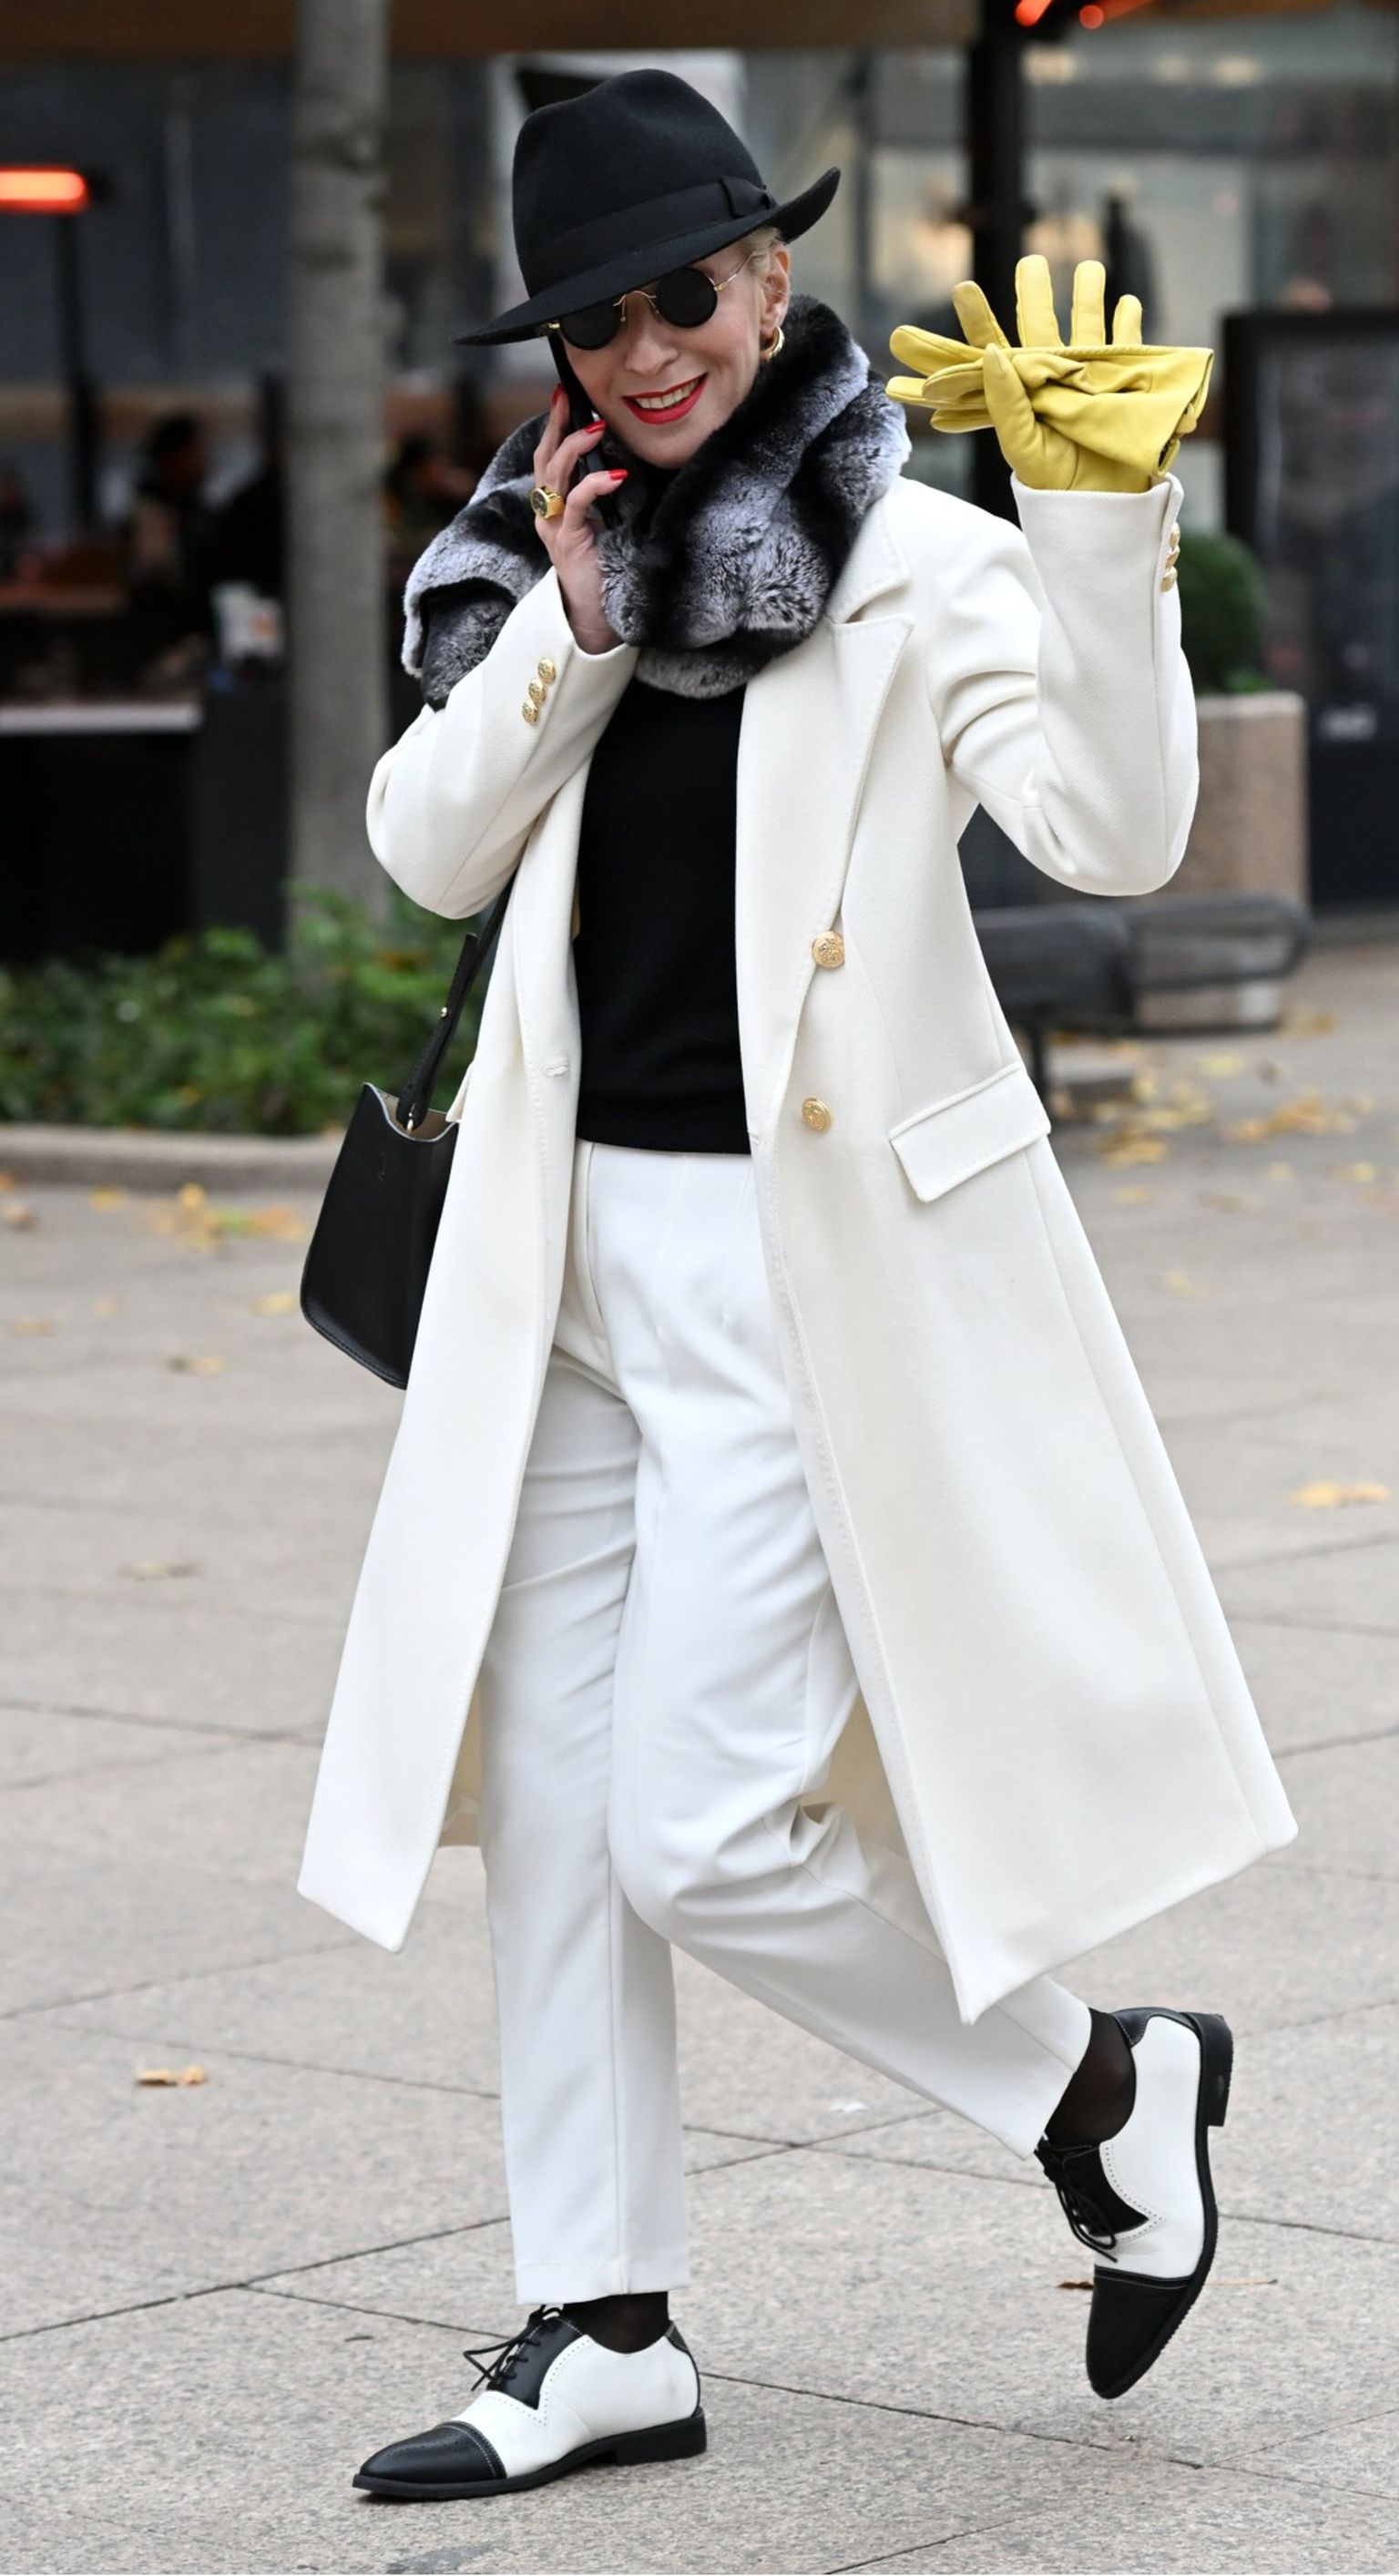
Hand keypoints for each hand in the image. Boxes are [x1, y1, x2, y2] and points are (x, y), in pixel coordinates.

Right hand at [530, 388, 625, 652]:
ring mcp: (554, 528)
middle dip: (556, 425)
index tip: (563, 396)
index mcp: (553, 508)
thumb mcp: (602, 525)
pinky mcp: (568, 542)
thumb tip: (623, 461)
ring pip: (554, 477)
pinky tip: (616, 475)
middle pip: (544, 460)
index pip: (548, 458)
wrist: (596, 617)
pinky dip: (595, 485)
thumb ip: (602, 498)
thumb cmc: (604, 571)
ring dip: (575, 448)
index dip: (554, 426)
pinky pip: (576, 504)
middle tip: (569, 397)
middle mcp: (547, 515)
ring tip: (597, 428)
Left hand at [886, 256, 1212, 494]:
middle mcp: (1052, 382)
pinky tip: (1126, 303)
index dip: (976, 322)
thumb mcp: (1023, 447)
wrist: (1104, 509)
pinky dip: (1129, 324)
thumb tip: (992, 351)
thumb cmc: (1057, 487)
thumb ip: (1004, 401)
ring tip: (1089, 267)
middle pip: (1039, 328)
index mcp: (1020, 395)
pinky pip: (1129, 348)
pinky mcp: (1125, 386)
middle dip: (1034, 295)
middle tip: (1030, 264)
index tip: (963, 290)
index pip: (993, 350)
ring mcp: (1090, 380)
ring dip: (1088, 297)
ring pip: (1087, 327)